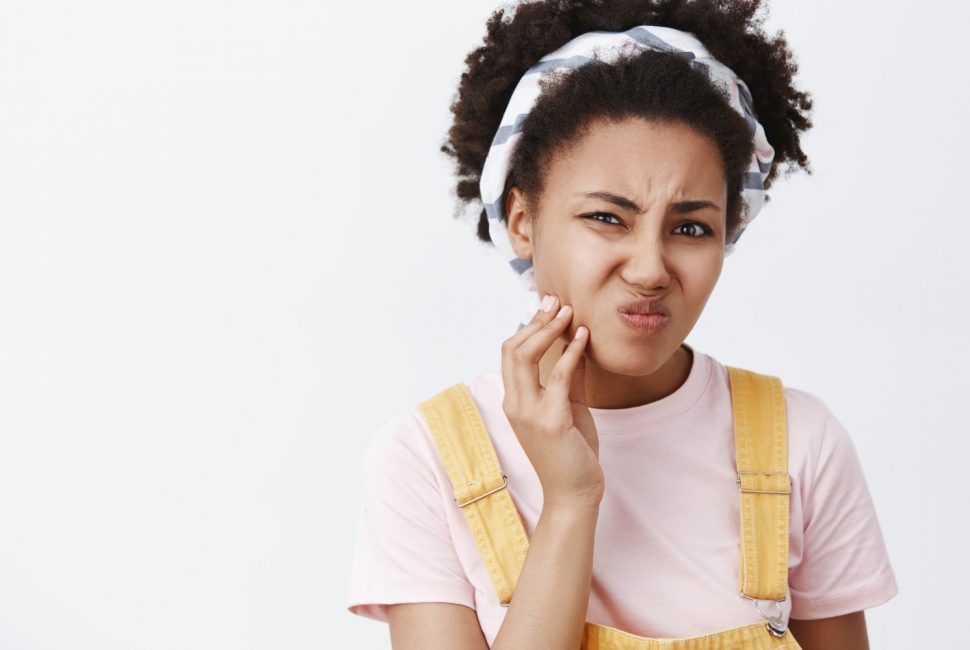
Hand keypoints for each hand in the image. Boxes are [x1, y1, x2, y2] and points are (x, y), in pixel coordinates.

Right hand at [500, 294, 603, 509]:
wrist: (574, 493)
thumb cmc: (571, 452)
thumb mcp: (566, 408)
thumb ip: (565, 379)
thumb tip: (573, 344)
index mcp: (514, 401)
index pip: (510, 353)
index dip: (528, 326)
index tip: (548, 306)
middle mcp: (514, 404)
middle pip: (512, 348)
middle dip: (535, 321)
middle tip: (556, 301)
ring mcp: (528, 413)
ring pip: (525, 356)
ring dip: (548, 329)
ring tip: (568, 311)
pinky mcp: (549, 421)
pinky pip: (557, 376)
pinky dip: (570, 352)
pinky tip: (583, 338)